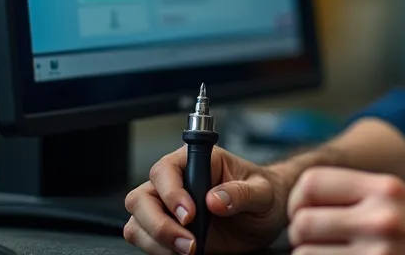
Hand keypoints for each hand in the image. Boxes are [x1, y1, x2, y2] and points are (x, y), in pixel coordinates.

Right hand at [124, 144, 291, 253]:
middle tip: (189, 243)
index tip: (190, 215)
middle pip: (141, 198)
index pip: (165, 171)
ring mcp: (167, 207)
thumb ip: (242, 193)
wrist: (266, 217)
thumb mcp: (262, 192)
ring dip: (158, 241)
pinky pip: (145, 240)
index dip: (171, 193)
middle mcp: (176, 182)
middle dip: (159, 225)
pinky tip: (183, 252)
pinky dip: (158, 251)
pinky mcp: (168, 230)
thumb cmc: (264, 195)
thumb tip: (215, 200)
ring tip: (191, 250)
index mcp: (197, 160)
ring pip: (137, 222)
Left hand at [286, 167, 404, 253]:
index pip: (314, 182)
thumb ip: (369, 192)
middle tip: (312, 240)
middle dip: (301, 234)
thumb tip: (320, 191)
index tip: (304, 211)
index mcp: (386, 189)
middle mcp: (379, 218)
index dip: (299, 198)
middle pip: (304, 222)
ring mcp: (377, 254)